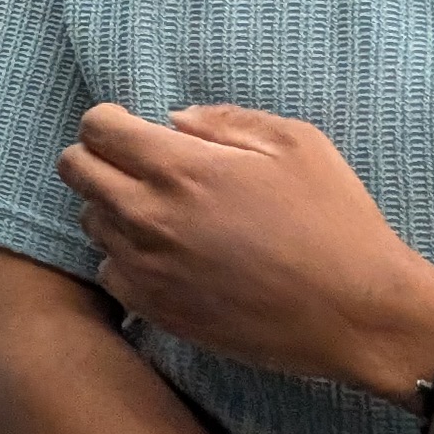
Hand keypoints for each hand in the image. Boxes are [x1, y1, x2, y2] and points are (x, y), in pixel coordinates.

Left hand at [58, 102, 433, 400]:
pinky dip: (126, 259)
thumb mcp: (295, 143)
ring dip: (113, 208)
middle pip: (75, 170)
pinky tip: (166, 257)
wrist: (359, 313)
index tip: (136, 129)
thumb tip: (174, 120)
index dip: (111, 121)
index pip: (97, 128)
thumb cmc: (336, 221)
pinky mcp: (158, 311)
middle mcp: (149, 217)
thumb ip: (224, 119)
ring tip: (161, 213)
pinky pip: (110, 273)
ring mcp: (148, 269)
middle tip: (138, 165)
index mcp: (180, 169)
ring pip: (90, 221)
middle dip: (98, 157)